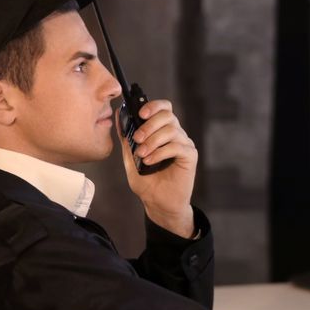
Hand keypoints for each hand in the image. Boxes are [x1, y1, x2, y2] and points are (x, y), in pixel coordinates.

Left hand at [116, 100, 196, 237]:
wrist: (158, 203)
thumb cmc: (147, 182)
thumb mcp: (130, 156)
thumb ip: (126, 137)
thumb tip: (119, 115)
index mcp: (162, 131)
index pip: (164, 108)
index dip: (153, 106)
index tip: (140, 114)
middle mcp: (176, 135)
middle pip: (168, 115)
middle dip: (149, 124)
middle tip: (137, 139)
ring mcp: (184, 144)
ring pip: (171, 130)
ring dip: (153, 140)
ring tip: (142, 154)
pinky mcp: (190, 156)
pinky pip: (177, 146)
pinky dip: (160, 152)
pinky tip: (150, 161)